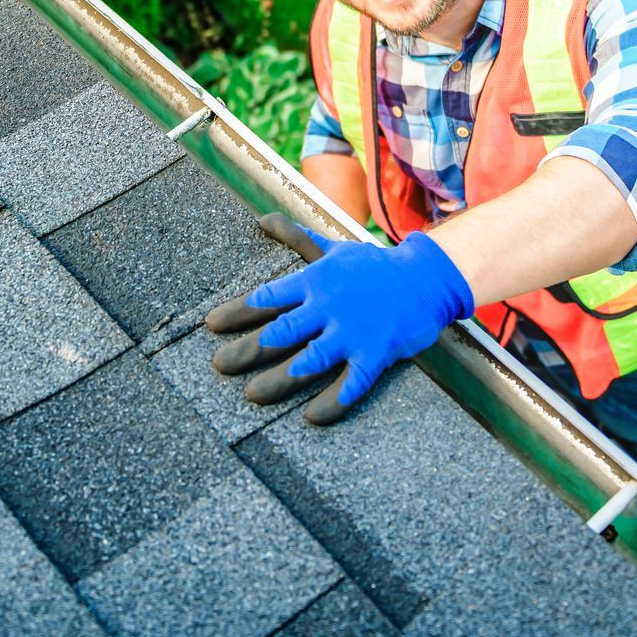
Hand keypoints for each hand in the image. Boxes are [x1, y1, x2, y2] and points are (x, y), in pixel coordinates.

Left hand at [205, 212, 474, 424]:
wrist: (425, 279)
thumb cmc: (373, 266)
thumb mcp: (332, 247)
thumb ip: (295, 236)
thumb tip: (262, 219)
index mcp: (315, 281)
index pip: (268, 297)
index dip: (237, 312)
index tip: (211, 325)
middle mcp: (329, 307)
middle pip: (280, 332)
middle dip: (247, 350)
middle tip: (220, 365)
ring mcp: (353, 332)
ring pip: (309, 361)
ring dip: (278, 380)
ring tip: (252, 395)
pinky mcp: (376, 354)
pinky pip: (351, 384)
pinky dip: (332, 402)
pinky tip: (311, 417)